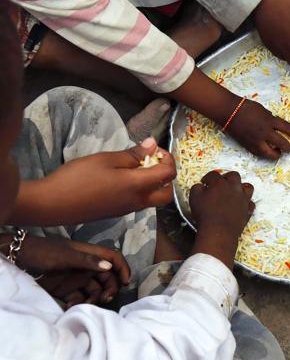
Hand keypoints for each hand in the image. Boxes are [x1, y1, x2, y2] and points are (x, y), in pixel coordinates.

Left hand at [8, 235, 129, 307]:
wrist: (19, 258)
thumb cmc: (43, 252)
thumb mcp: (65, 255)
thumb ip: (87, 261)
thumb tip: (108, 267)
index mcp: (89, 253)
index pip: (113, 258)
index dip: (122, 268)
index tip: (125, 282)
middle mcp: (86, 265)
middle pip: (106, 277)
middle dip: (109, 288)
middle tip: (105, 299)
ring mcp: (76, 277)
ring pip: (94, 289)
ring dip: (94, 298)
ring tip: (86, 305)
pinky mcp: (65, 288)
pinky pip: (79, 297)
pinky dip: (79, 303)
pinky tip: (71, 306)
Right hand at [15, 138, 175, 224]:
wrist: (52, 204)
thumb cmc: (78, 178)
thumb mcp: (106, 159)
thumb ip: (133, 154)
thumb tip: (153, 146)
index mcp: (138, 186)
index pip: (168, 174)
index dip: (167, 159)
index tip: (153, 149)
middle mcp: (138, 202)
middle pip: (167, 193)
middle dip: (166, 176)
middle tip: (150, 161)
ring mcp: (127, 210)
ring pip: (153, 199)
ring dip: (152, 184)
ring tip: (133, 167)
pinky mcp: (116, 213)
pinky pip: (138, 202)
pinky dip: (140, 190)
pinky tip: (121, 178)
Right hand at [190, 171, 255, 268]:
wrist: (219, 231)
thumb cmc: (205, 215)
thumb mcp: (194, 198)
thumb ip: (196, 188)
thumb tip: (200, 186)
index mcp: (220, 183)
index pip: (214, 175)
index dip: (208, 177)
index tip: (205, 182)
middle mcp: (234, 188)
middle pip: (234, 176)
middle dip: (226, 177)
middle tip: (220, 183)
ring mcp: (243, 198)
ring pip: (247, 187)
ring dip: (240, 187)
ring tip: (234, 191)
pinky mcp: (247, 210)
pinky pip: (250, 203)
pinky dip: (246, 202)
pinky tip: (240, 205)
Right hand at [226, 98, 289, 159]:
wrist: (229, 112)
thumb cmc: (246, 107)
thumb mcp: (263, 110)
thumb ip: (271, 118)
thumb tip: (276, 125)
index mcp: (270, 121)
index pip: (287, 129)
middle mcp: (265, 132)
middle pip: (282, 143)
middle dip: (288, 147)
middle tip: (289, 148)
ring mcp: (256, 141)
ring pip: (271, 154)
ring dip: (277, 154)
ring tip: (278, 153)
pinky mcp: (248, 146)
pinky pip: (260, 153)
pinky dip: (265, 153)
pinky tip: (267, 151)